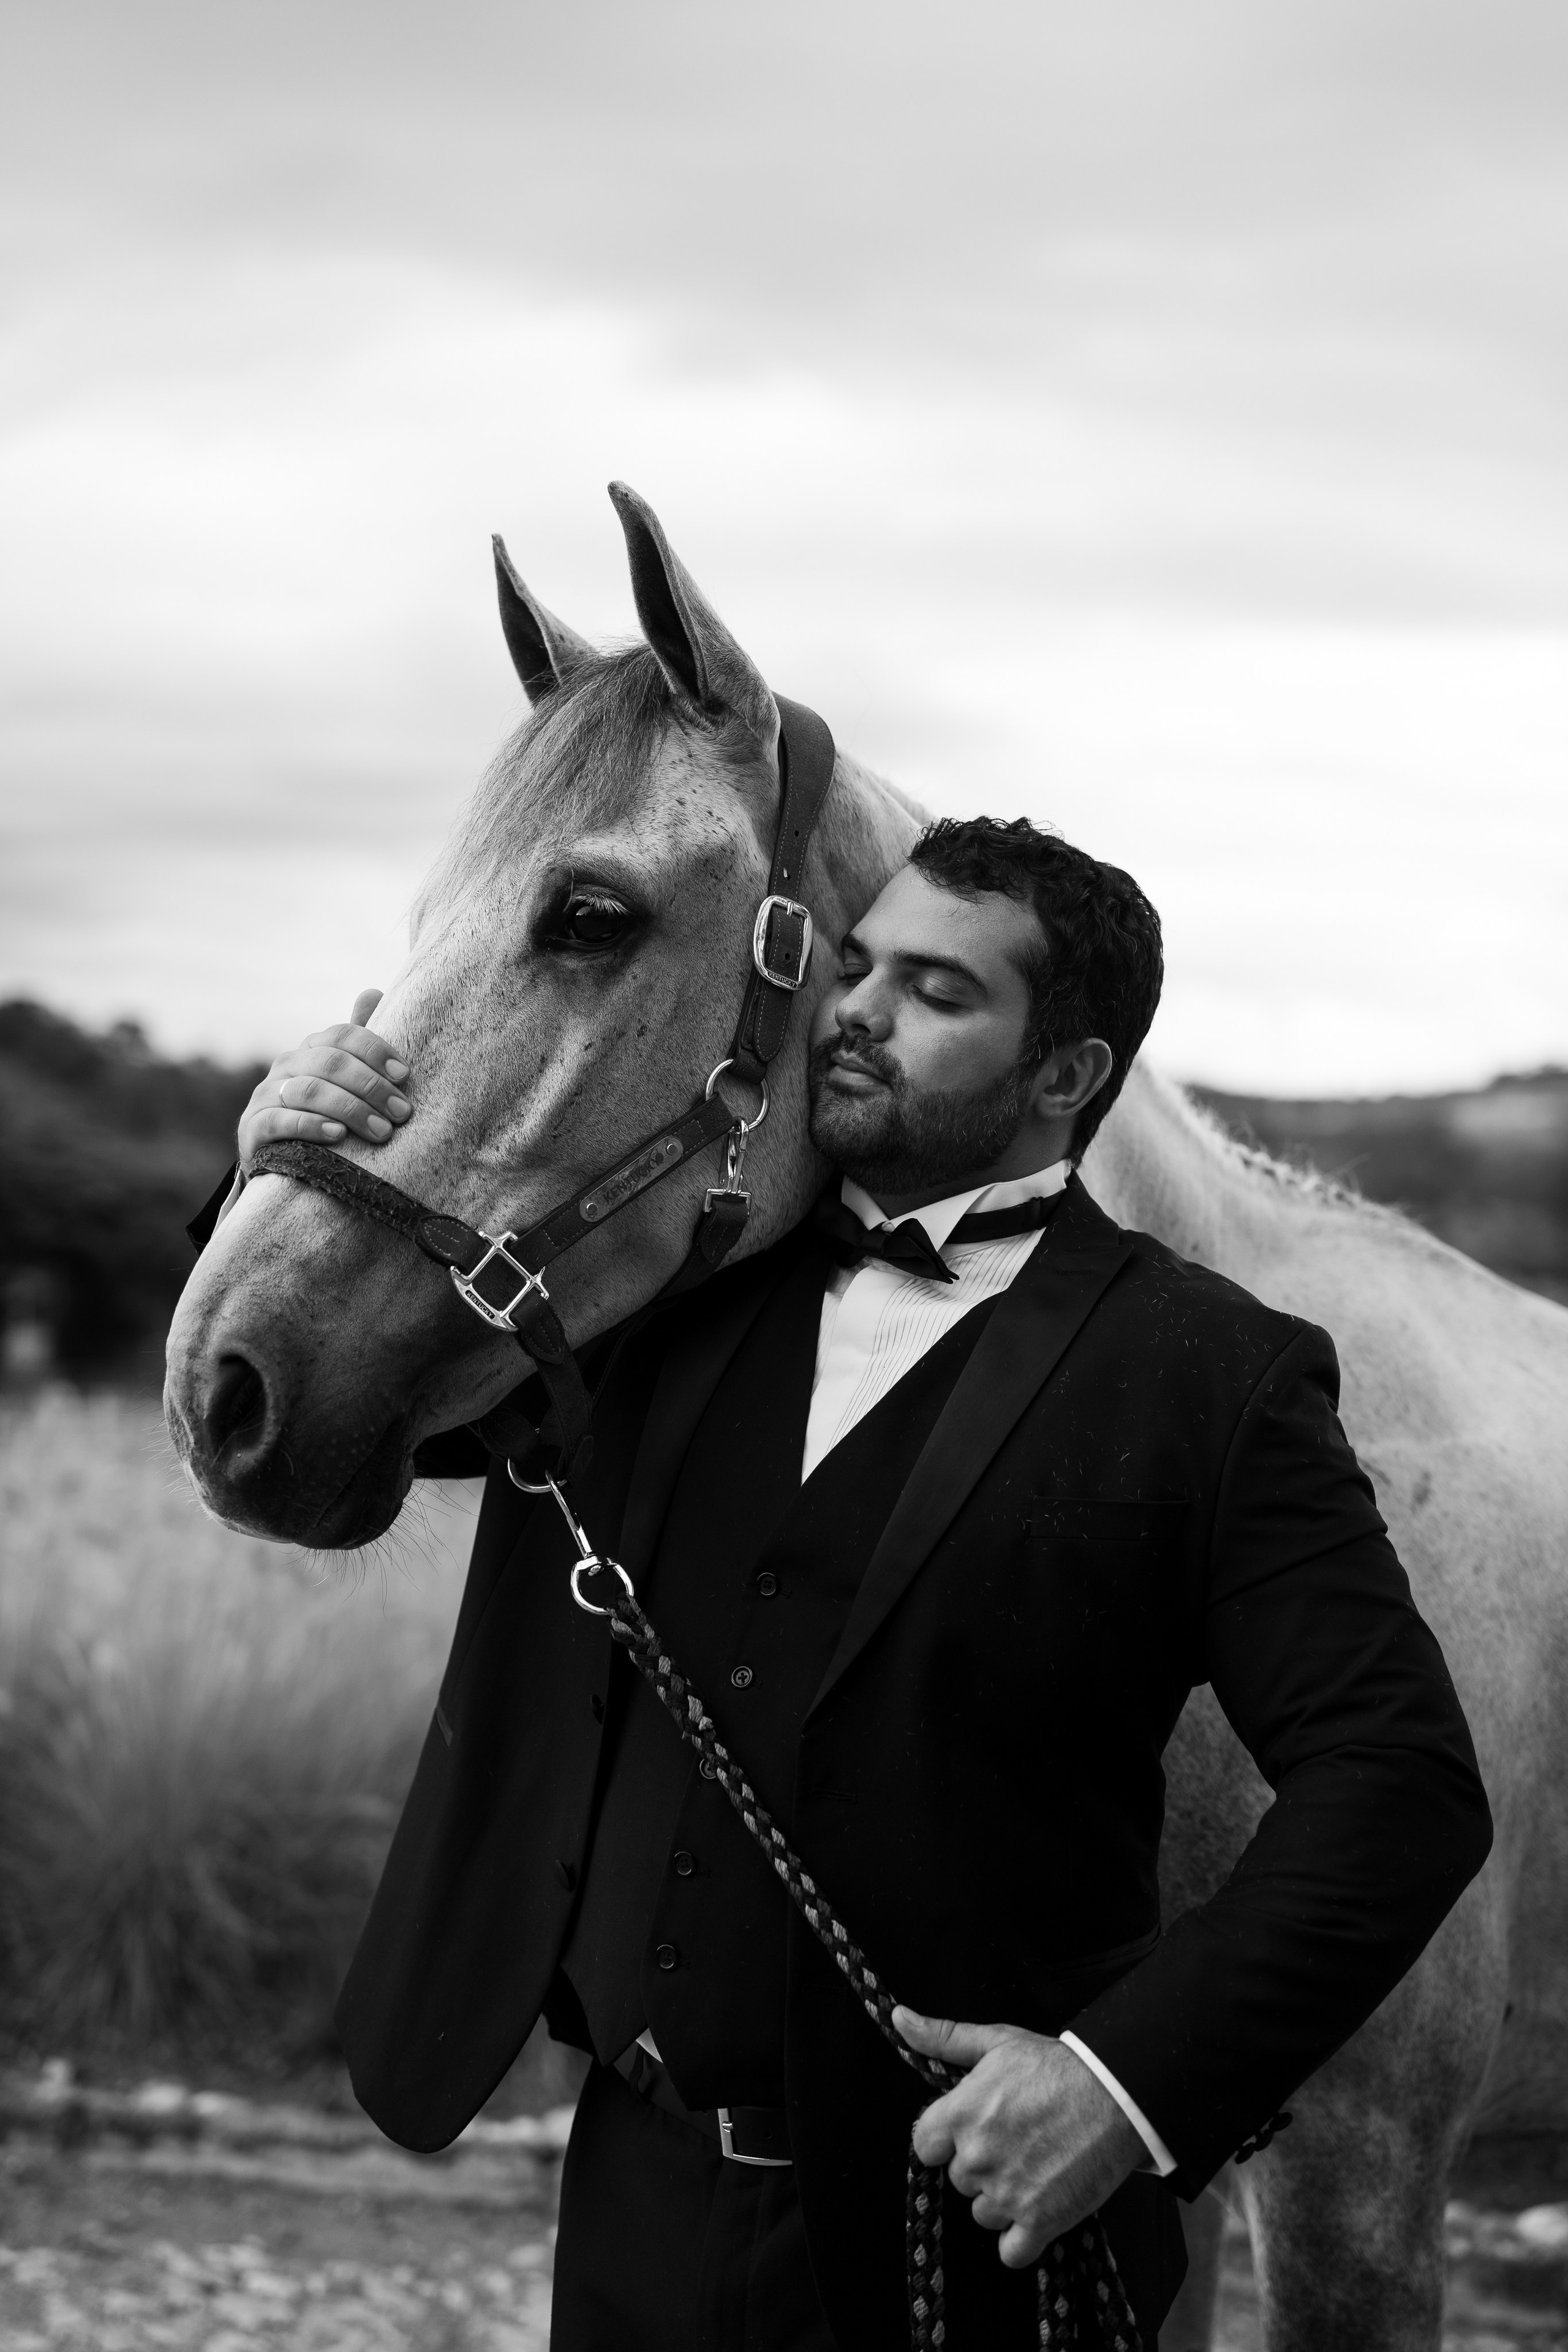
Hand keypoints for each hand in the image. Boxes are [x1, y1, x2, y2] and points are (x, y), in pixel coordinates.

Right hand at [238, 990, 411, 1167]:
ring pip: (309, 1091)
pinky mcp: (252, 1126)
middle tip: (401, 1112)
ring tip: (381, 1130)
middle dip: (371, 1087)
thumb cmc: (325, 1113)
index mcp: (312, 1048)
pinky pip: (280, 1121)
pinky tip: (337, 1135)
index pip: (343, 1036)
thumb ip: (359, 1043)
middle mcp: (286, 1064)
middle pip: (331, 1063)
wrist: (282, 1158)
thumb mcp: (344, 1080)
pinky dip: (311, 1125)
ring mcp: (266, 1094)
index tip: (405, 1075)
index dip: (375, 1051)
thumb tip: (372, 992)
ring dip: (351, 1109)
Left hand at [895, 2007, 1147, 2269]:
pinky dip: (1022, 2239)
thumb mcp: (997, 2041)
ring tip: (1033, 2169)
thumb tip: (899, 2018)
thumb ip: (943, 2036)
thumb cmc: (1056, 2066)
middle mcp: (977, 2158)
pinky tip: (1037, 2212)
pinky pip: (1011, 2253)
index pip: (924, 2146)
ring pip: (983, 2214)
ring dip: (1003, 2200)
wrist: (1117, 2095)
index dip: (946, 2140)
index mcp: (961, 2115)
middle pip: (959, 2180)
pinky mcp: (1040, 2222)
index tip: (970, 2131)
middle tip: (1016, 2142)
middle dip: (981, 2165)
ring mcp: (1007, 2194)